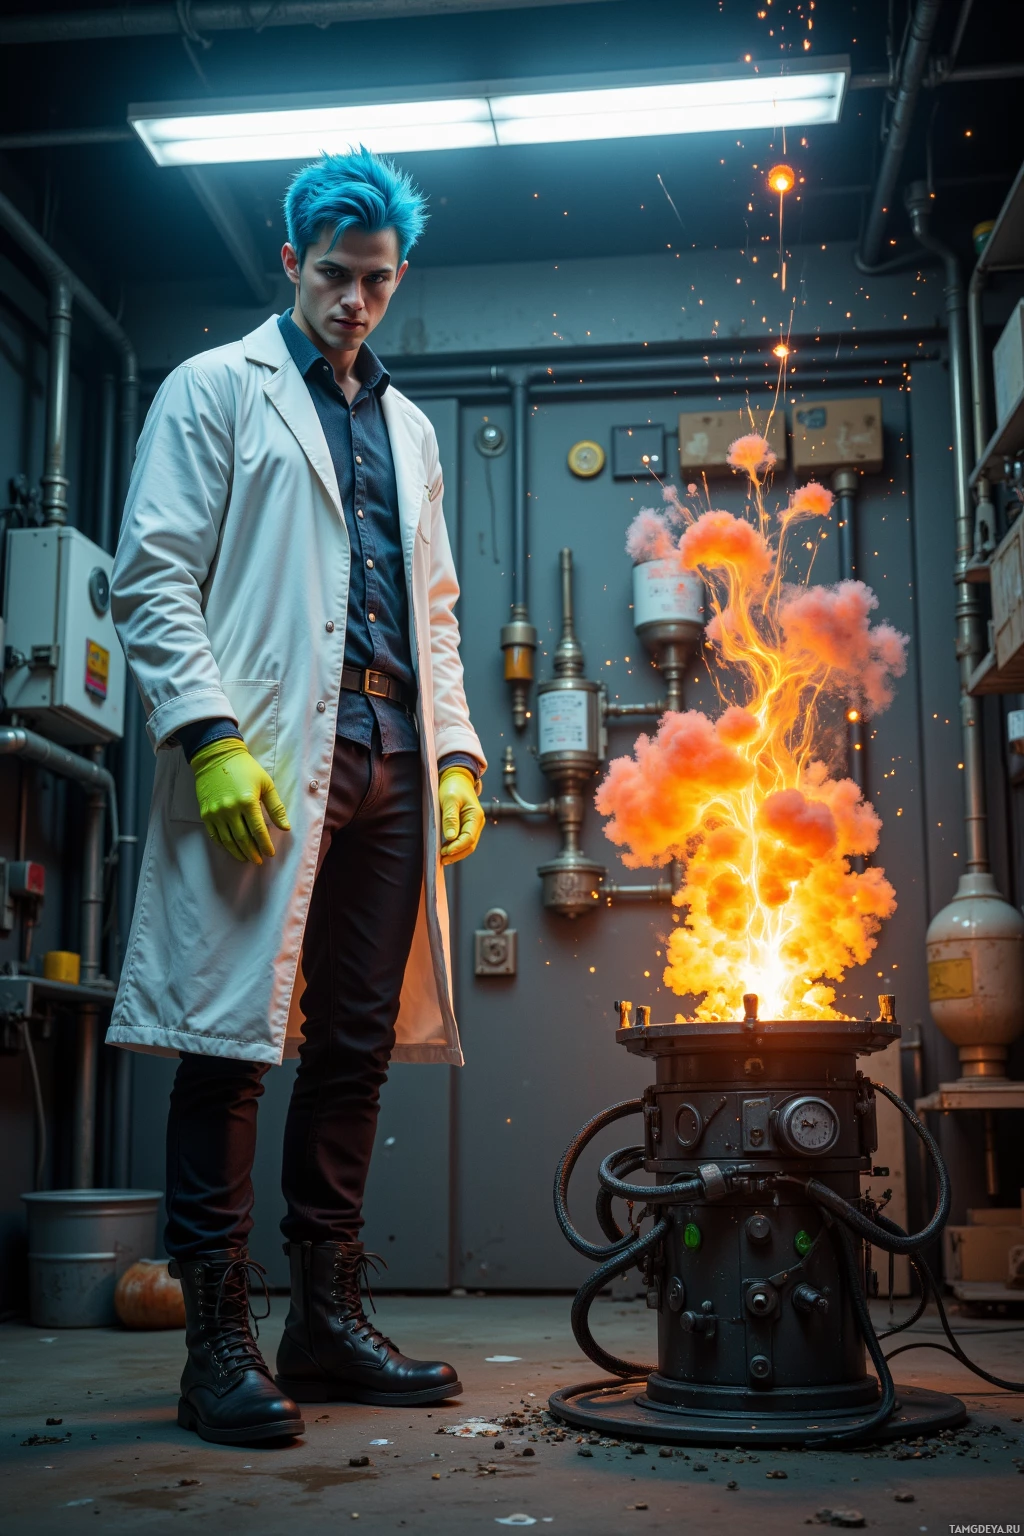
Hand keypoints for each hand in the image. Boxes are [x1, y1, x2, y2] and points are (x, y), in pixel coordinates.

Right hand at [190, 737, 290, 864]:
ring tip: (246, 858)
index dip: (265, 844)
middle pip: (243, 839)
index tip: (270, 853)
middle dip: (252, 852)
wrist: (217, 756)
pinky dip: (223, 845)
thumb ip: (276, 807)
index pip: (258, 830)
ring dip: (238, 852)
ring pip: (228, 840)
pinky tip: (231, 849)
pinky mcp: (206, 813)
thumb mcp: (266, 784)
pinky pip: (214, 835)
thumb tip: (285, 828)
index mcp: (248, 802)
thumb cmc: (246, 769)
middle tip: (259, 860)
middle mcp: (230, 809)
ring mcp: (216, 813)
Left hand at [438, 765, 483, 865]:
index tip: (445, 852)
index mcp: (476, 816)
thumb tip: (450, 837)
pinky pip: (463, 840)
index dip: (457, 847)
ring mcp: (472, 825)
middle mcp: (477, 823)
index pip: (469, 838)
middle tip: (441, 859)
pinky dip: (455, 847)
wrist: (456, 778)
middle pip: (469, 845)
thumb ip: (450, 818)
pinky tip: (445, 850)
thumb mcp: (449, 800)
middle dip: (456, 854)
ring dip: (456, 853)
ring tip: (442, 858)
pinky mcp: (466, 826)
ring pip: (467, 845)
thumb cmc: (453, 787)